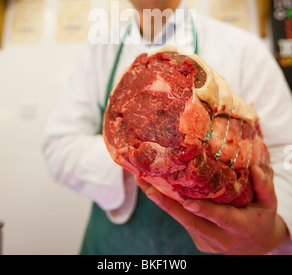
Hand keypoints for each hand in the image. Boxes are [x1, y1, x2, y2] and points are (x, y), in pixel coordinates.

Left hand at [137, 165, 288, 254]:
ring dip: (163, 204)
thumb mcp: (269, 205)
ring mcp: (207, 242)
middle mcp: (220, 238)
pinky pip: (184, 222)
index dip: (204, 210)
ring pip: (183, 222)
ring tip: (145, 183)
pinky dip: (171, 207)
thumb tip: (255, 167)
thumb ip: (264, 187)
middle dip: (168, 207)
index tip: (186, 201)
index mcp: (239, 227)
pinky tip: (158, 190)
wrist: (258, 247)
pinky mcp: (199, 241)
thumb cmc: (262, 219)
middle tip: (149, 190)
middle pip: (191, 223)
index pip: (220, 219)